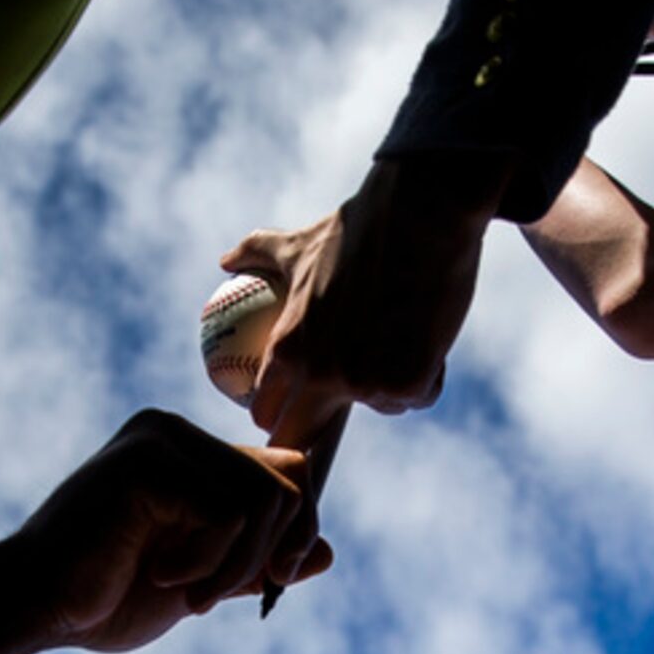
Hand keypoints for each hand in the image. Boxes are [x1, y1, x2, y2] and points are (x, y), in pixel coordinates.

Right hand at [4, 410, 332, 653]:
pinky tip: (162, 577)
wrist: (33, 608)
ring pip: (265, 497)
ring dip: (238, 564)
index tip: (270, 582)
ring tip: (190, 597)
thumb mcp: (202, 583)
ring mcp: (161, 438)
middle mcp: (177, 432)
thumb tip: (330, 552)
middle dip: (273, 552)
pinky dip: (208, 561)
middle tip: (217, 598)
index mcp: (189, 453)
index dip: (297, 531)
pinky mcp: (148, 459)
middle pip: (287, 479)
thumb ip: (258, 563)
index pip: (286, 471)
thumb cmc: (104, 598)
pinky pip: (228, 512)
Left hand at [221, 153, 510, 452]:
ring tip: (399, 339)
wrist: (419, 215)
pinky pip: (417, 395)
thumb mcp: (300, 243)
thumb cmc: (358, 228)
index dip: (275, 418)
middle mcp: (321, 374)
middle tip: (333, 423)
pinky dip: (426, 373)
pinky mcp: (409, 382)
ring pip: (380, 406)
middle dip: (314, 438)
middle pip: (303, 436)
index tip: (287, 415)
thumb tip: (225, 261)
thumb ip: (258, 254)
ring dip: (389, 386)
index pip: (266, 411)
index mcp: (288, 349)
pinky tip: (428, 338)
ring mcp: (366, 383)